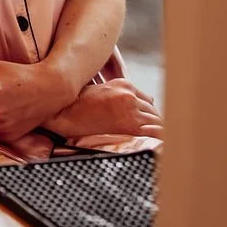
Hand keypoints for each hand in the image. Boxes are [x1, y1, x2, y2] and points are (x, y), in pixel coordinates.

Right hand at [48, 79, 163, 140]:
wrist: (68, 114)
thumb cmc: (81, 104)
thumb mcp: (104, 90)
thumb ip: (124, 94)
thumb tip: (147, 101)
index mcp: (124, 84)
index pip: (146, 99)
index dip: (147, 112)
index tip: (145, 121)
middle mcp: (129, 95)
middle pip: (152, 110)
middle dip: (152, 120)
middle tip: (150, 132)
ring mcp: (131, 109)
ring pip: (155, 119)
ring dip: (154, 128)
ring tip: (153, 138)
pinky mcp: (130, 124)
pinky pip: (153, 130)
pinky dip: (157, 135)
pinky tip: (158, 142)